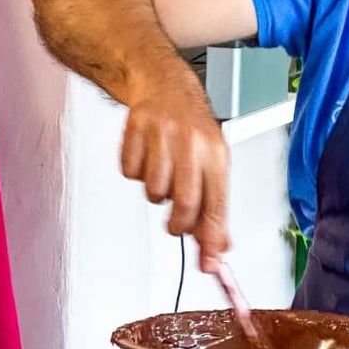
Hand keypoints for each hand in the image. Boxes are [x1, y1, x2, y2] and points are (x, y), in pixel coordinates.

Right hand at [120, 70, 230, 269]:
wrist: (165, 86)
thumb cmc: (194, 129)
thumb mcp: (215, 164)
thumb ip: (216, 207)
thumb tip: (218, 246)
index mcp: (217, 154)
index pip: (217, 206)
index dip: (212, 239)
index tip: (209, 262)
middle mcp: (192, 144)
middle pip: (185, 205)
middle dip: (179, 225)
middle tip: (177, 224)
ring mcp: (162, 136)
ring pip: (154, 192)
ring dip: (157, 194)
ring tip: (165, 175)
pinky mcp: (135, 130)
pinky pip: (130, 173)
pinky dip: (136, 173)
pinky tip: (147, 157)